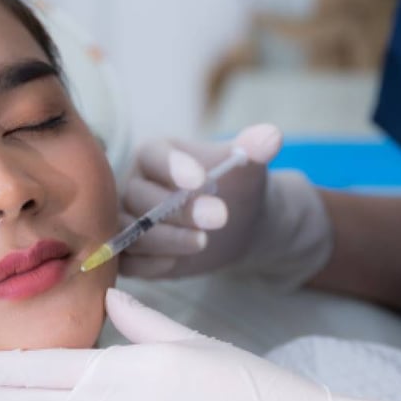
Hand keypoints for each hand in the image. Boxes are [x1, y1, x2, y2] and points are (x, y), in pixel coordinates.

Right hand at [120, 123, 332, 289]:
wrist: (235, 222)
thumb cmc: (236, 187)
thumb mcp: (247, 166)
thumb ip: (254, 149)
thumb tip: (272, 136)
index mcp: (155, 154)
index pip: (153, 157)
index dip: (173, 168)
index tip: (201, 180)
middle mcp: (133, 184)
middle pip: (139, 197)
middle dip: (178, 209)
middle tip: (219, 216)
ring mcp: (128, 219)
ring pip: (130, 230)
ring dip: (166, 239)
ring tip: (203, 242)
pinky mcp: (131, 251)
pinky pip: (127, 261)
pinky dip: (148, 265)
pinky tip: (176, 263)